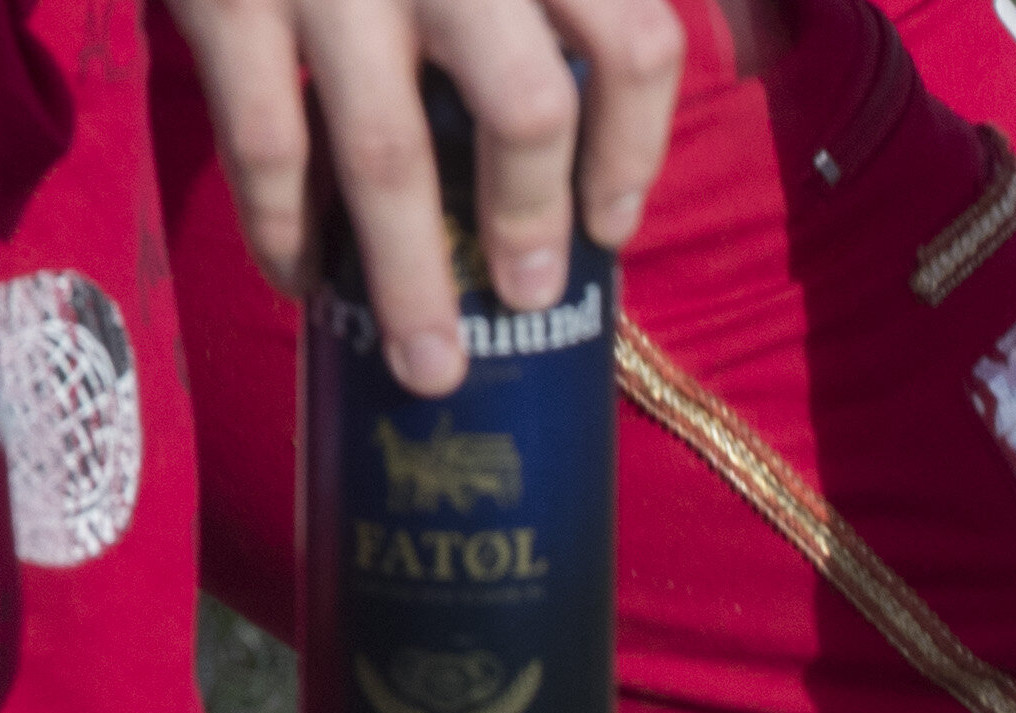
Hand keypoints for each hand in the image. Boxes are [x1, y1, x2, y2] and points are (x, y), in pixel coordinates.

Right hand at [166, 0, 685, 391]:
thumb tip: (749, 47)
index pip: (634, 45)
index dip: (634, 150)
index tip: (611, 223)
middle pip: (528, 111)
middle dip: (530, 227)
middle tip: (524, 296)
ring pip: (391, 157)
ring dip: (410, 282)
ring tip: (427, 363)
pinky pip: (266, 145)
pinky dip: (284, 232)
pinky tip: (300, 277)